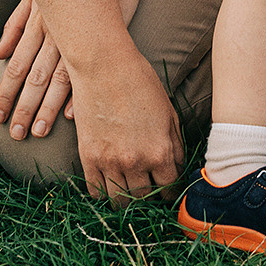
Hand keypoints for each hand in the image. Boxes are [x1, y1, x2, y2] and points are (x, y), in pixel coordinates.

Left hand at [0, 0, 148, 139]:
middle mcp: (54, 33)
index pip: (15, 66)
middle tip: (15, 134)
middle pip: (33, 78)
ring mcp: (78, 35)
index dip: (5, 94)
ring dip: (46, 108)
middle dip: (22, 108)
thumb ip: (16, 24)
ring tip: (39, 131)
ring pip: (57, 80)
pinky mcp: (103, 36)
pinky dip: (77, 93)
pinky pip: (87, 70)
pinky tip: (71, 114)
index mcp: (37, 23)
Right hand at [70, 52, 184, 205]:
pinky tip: (110, 183)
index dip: (170, 191)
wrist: (103, 64)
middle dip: (149, 197)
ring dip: (126, 199)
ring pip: (119, 200)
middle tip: (148, 189)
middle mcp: (136, 162)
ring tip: (129, 189)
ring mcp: (109, 162)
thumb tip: (177, 168)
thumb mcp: (168, 111)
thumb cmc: (139, 82)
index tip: (167, 188)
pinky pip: (95, 190)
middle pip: (144, 198)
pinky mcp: (88, 157)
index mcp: (160, 151)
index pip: (169, 189)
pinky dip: (103, 192)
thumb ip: (174, 144)